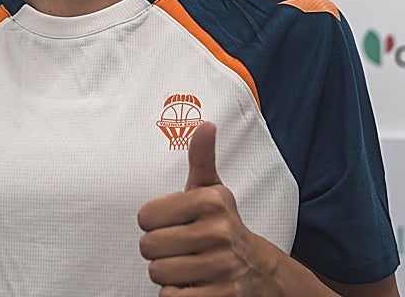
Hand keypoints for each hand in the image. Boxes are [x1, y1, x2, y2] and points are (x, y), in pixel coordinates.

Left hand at [137, 121, 281, 295]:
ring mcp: (220, 266)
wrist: (260, 271)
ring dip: (168, 274)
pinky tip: (193, 284)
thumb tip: (205, 124)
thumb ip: (202, 158)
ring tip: (188, 265)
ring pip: (158, 273)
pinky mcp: (220, 296)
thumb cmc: (225, 227)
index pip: (145, 216)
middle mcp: (217, 232)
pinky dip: (176, 294)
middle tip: (180, 247)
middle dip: (159, 250)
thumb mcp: (213, 190)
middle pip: (148, 246)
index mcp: (210, 201)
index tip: (173, 223)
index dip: (153, 223)